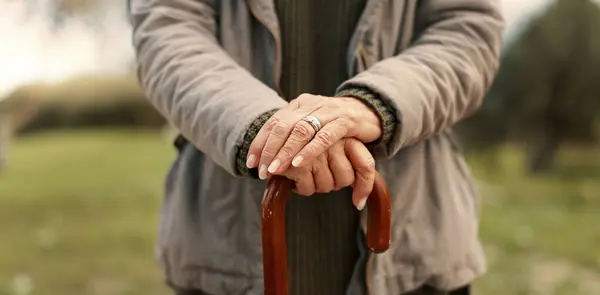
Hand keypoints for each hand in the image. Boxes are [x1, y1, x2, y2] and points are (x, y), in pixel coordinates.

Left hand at [246, 93, 380, 178]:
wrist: (370, 111)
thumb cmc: (336, 123)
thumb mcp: (312, 125)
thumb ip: (294, 134)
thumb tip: (269, 157)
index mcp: (300, 104)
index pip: (273, 122)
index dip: (260, 142)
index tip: (251, 163)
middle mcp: (311, 104)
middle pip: (283, 126)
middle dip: (269, 150)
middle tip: (262, 172)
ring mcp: (328, 111)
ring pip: (301, 130)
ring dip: (285, 152)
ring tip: (275, 171)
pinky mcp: (345, 121)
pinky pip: (324, 136)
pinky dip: (309, 151)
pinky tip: (298, 164)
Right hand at [276, 138, 374, 209]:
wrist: (275, 137)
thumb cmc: (309, 150)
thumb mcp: (334, 154)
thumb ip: (354, 173)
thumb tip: (360, 204)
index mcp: (346, 137)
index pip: (365, 165)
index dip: (364, 186)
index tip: (358, 202)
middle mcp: (333, 141)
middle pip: (345, 179)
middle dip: (331, 183)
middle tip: (318, 175)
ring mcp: (315, 151)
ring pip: (327, 186)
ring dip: (315, 186)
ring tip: (304, 174)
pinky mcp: (298, 163)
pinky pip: (309, 188)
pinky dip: (301, 188)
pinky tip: (294, 177)